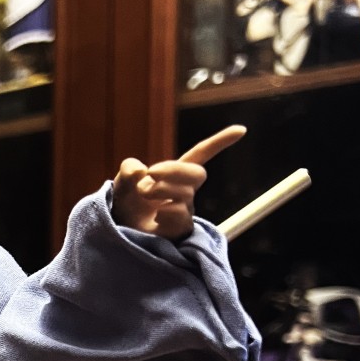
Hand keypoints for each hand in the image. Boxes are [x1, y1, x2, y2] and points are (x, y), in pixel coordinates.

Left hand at [111, 125, 245, 239]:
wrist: (118, 230)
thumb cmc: (124, 204)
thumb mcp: (121, 180)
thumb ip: (129, 168)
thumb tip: (140, 171)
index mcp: (175, 174)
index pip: (201, 155)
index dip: (219, 142)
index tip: (241, 130)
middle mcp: (185, 192)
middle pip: (197, 174)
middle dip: (173, 170)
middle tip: (150, 174)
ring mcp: (185, 211)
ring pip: (184, 194)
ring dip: (159, 189)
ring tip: (142, 194)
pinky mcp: (181, 230)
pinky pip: (180, 214)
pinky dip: (164, 211)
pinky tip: (155, 217)